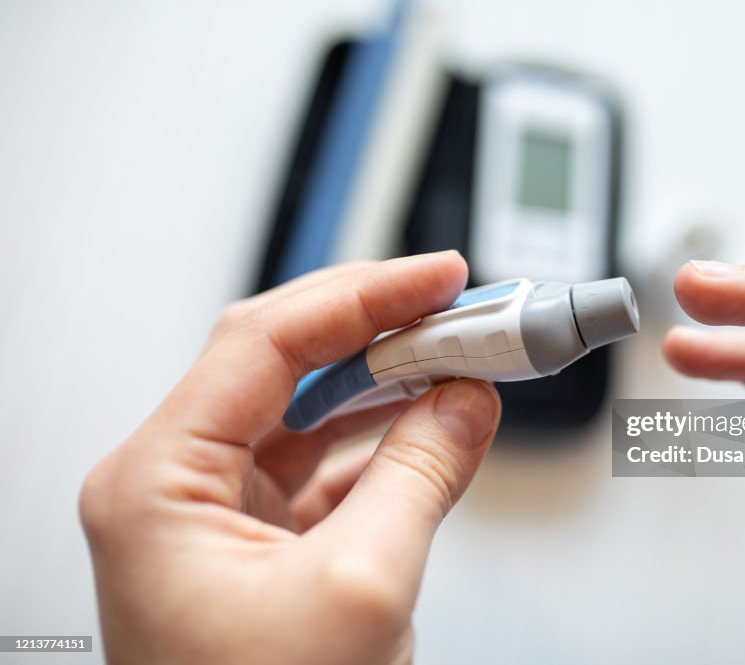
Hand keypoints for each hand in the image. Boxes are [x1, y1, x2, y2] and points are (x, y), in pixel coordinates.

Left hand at [79, 252, 500, 664]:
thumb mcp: (362, 589)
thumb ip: (421, 473)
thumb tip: (468, 398)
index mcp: (156, 484)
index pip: (263, 342)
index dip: (362, 296)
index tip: (438, 275)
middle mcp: (172, 487)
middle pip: (282, 364)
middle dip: (379, 330)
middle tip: (461, 306)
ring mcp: (214, 515)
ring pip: (307, 412)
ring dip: (387, 382)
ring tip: (461, 354)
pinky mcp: (257, 543)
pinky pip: (324, 465)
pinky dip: (383, 439)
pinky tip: (433, 420)